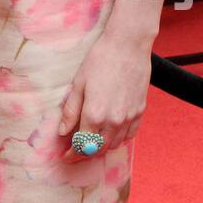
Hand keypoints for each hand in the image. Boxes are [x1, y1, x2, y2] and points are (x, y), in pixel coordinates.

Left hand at [59, 30, 151, 159]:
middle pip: (98, 148)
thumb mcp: (78, 83)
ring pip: (115, 144)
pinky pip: (130, 135)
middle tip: (76, 149)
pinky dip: (119, 138)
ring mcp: (129, 117)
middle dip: (86, 152)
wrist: (128, 46)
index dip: (73, 154)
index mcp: (94, 114)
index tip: (66, 156)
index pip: (82, 145)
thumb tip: (62, 132)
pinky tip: (111, 131)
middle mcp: (113, 120)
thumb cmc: (100, 60)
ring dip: (102, 146)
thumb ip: (71, 110)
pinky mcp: (140, 111)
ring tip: (92, 138)